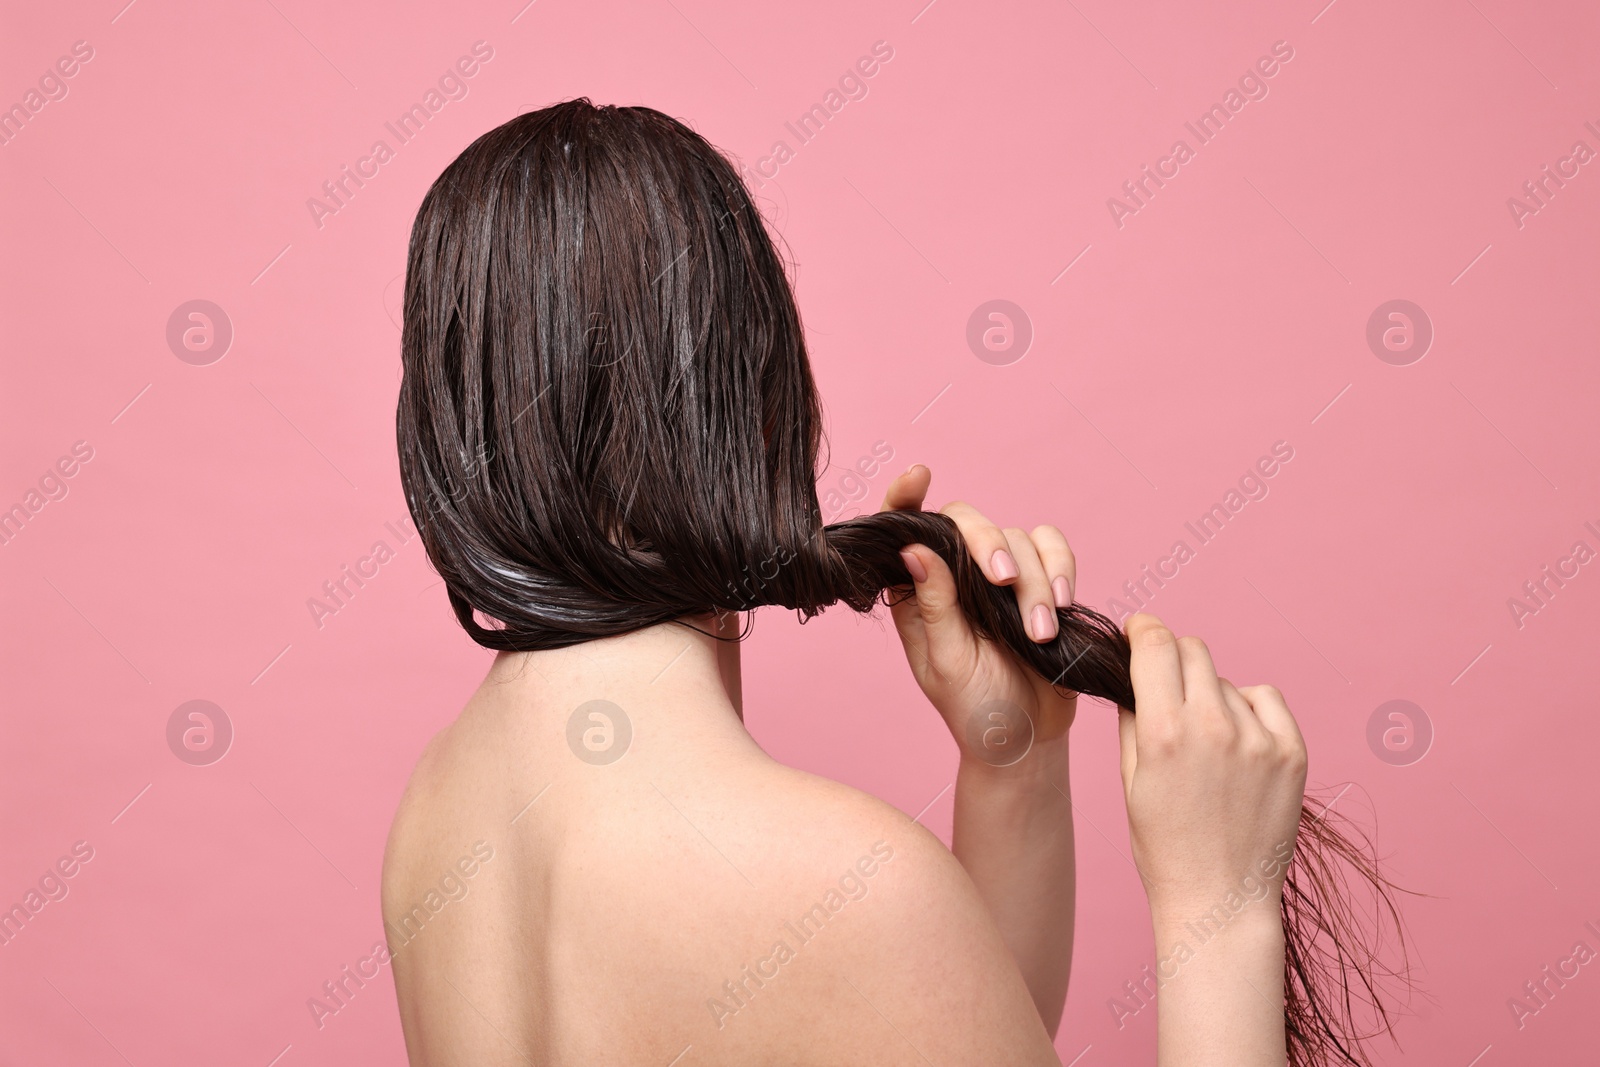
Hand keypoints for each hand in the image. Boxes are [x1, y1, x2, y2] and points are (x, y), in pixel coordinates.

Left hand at [881, 465, 1078, 771]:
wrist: (1028, 738)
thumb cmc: (975, 708)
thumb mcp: (946, 663)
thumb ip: (934, 605)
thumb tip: (912, 547)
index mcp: (917, 590)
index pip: (904, 530)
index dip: (905, 497)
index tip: (918, 475)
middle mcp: (955, 574)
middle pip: (967, 520)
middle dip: (987, 544)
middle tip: (1002, 582)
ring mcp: (999, 576)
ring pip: (1017, 538)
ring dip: (1035, 581)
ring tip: (1038, 632)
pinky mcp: (1041, 581)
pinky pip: (1053, 548)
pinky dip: (1062, 569)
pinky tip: (1062, 605)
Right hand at [1116, 614, 1307, 916]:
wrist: (1220, 900)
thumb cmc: (1165, 846)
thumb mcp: (1131, 779)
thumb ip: (1133, 717)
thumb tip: (1136, 672)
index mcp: (1164, 732)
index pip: (1155, 644)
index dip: (1143, 629)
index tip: (1139, 631)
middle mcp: (1213, 726)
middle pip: (1193, 651)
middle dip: (1173, 658)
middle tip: (1168, 686)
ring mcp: (1258, 738)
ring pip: (1226, 680)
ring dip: (1210, 694)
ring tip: (1205, 741)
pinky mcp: (1292, 752)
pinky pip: (1265, 699)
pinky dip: (1248, 708)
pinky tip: (1236, 740)